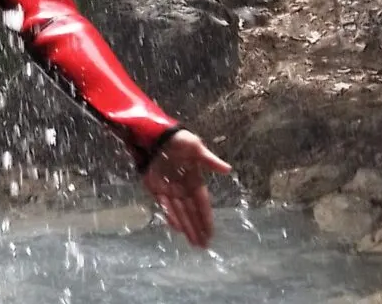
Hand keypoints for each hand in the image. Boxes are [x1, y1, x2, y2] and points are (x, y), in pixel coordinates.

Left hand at [140, 130, 231, 247]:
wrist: (154, 134)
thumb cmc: (177, 139)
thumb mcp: (195, 147)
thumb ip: (210, 160)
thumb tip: (228, 169)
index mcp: (194, 180)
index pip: (202, 203)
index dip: (206, 218)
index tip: (211, 233)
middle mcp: (183, 188)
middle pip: (191, 212)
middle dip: (197, 228)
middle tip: (203, 246)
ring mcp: (169, 189)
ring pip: (179, 212)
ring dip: (186, 227)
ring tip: (193, 243)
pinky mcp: (154, 188)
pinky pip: (163, 205)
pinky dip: (170, 216)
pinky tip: (177, 229)